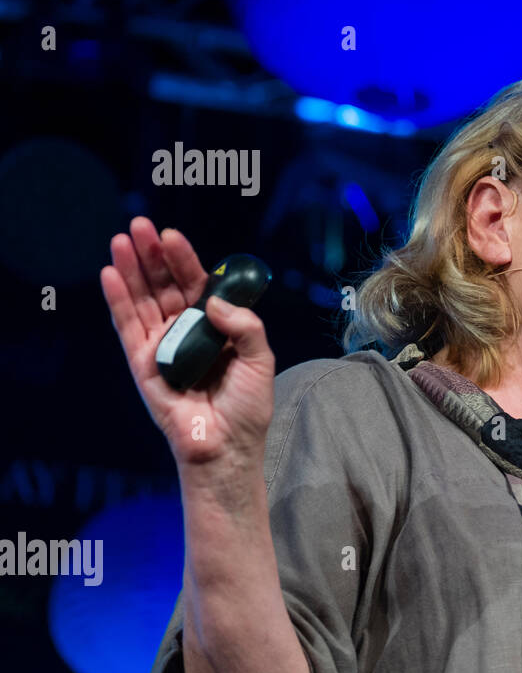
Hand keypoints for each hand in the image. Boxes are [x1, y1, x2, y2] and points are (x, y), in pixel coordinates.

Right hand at [100, 217, 274, 467]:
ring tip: (121, 240)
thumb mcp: (260, 360)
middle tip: (140, 225)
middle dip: (152, 256)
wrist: (228, 446)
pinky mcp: (143, 364)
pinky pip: (127, 327)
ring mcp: (162, 345)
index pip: (196, 285)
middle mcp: (186, 331)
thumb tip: (215, 302)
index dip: (184, 260)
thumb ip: (245, 327)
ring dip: (130, 270)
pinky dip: (118, 301)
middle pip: (165, 286)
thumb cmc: (248, 407)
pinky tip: (110, 274)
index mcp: (215, 326)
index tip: (172, 236)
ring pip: (142, 300)